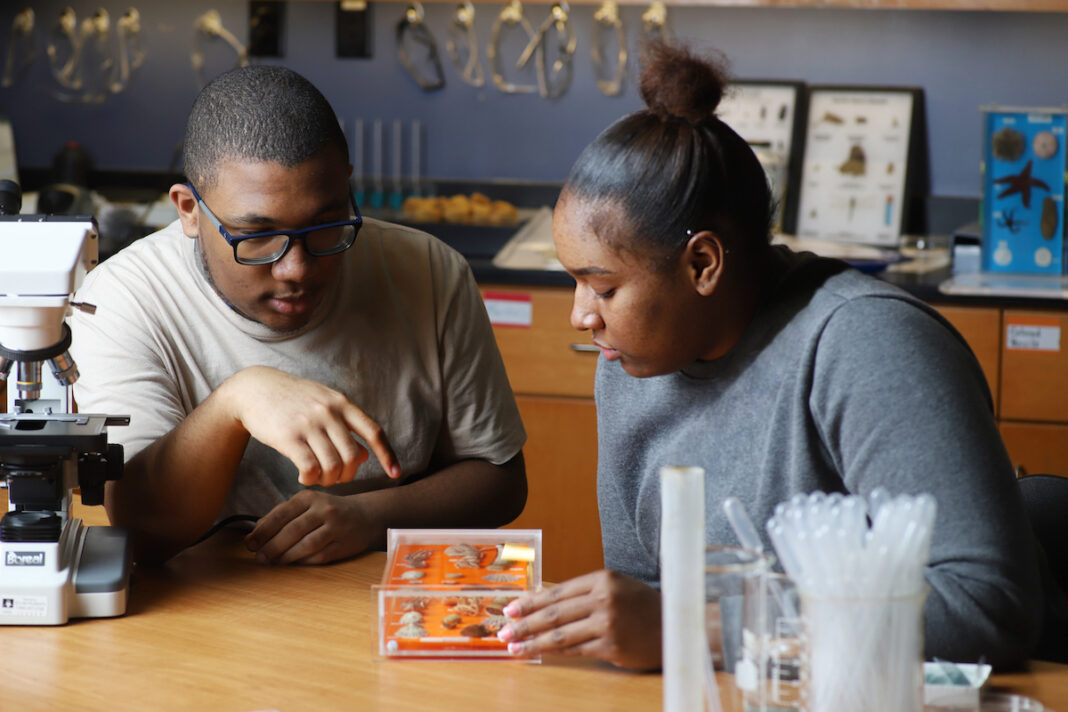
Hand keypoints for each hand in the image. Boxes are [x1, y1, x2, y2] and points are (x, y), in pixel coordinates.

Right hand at [225, 366, 399, 485]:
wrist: (254, 389)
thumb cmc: (292, 400)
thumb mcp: (323, 405)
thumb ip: (346, 428)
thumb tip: (366, 456)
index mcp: (342, 403)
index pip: (374, 431)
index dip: (388, 454)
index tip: (396, 473)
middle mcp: (329, 412)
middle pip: (353, 456)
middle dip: (348, 475)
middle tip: (336, 478)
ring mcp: (309, 423)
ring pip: (333, 465)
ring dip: (329, 480)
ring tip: (319, 477)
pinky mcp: (289, 436)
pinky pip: (310, 468)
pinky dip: (311, 479)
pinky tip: (304, 477)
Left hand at [245, 489, 375, 563]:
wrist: (365, 516)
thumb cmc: (328, 511)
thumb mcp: (306, 505)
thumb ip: (281, 515)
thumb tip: (255, 532)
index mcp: (310, 497)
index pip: (282, 514)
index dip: (263, 530)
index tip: (250, 543)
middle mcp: (324, 510)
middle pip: (293, 530)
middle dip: (272, 546)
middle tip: (259, 557)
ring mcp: (336, 527)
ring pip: (306, 545)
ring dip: (286, 556)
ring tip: (272, 562)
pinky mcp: (343, 545)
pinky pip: (319, 556)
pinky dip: (303, 562)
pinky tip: (292, 564)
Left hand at [496, 570, 661, 670]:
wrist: (675, 626)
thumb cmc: (641, 606)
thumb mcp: (614, 588)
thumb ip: (583, 594)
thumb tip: (542, 602)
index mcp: (602, 579)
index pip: (557, 592)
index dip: (531, 602)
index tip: (511, 609)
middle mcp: (604, 599)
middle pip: (554, 613)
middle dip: (525, 623)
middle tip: (504, 631)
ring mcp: (608, 624)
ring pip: (561, 634)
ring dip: (533, 642)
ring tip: (514, 647)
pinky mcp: (612, 647)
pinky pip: (576, 651)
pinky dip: (555, 652)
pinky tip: (539, 653)